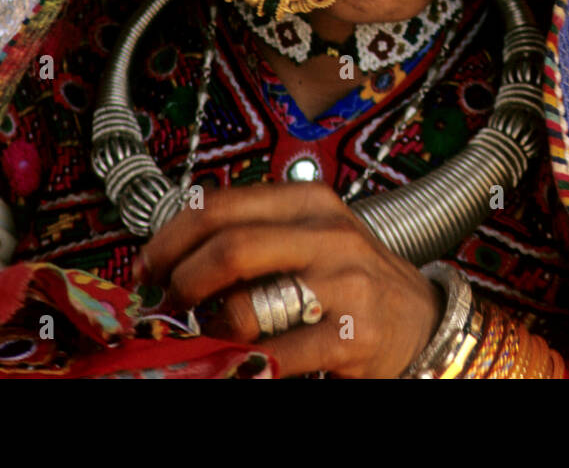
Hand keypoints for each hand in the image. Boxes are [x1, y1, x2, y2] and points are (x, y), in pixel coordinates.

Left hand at [137, 182, 444, 377]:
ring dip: (212, 332)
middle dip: (183, 283)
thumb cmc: (351, 280)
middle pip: (229, 248)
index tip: (148, 267)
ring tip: (212, 339)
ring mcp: (345, 285)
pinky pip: (273, 357)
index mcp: (310, 202)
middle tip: (170, 306)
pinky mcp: (351, 337)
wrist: (421, 321)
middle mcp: (329, 236)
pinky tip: (242, 364)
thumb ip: (253, 234)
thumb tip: (170, 255)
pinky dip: (243, 366)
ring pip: (246, 307)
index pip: (220, 205)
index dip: (169, 239)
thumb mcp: (310, 238)